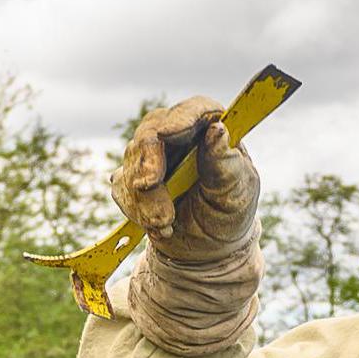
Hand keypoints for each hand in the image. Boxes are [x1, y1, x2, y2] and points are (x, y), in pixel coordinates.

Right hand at [114, 97, 258, 260]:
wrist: (208, 248)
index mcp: (212, 131)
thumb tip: (217, 130)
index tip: (166, 133)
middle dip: (149, 164)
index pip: (195, 109)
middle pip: (151, 131)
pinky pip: (121, 187)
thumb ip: (226, 164)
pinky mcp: (134, 176)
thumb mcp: (236, 194)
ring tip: (167, 223)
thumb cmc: (229, 213)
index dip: (179, 118)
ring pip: (133, 163)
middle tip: (151, 188)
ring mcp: (153, 154)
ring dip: (145, 199)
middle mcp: (180, 136)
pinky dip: (137, 210)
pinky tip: (158, 224)